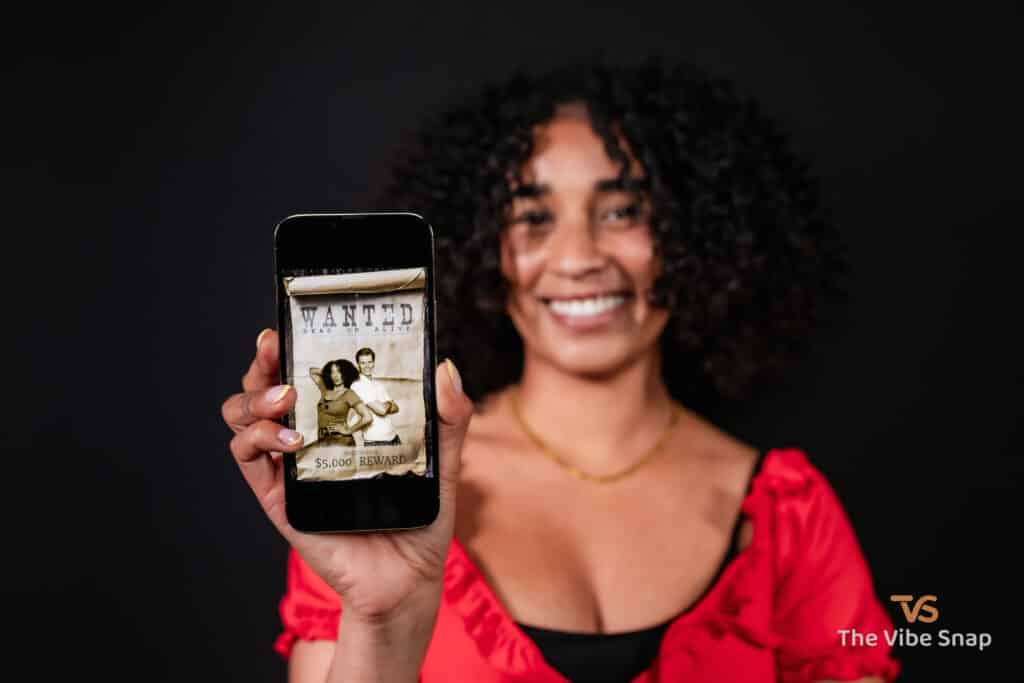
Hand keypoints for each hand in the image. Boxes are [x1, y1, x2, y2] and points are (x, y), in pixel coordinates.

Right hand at [221, 330, 472, 629]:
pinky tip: (292, 442)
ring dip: (254, 397)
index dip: (294, 342)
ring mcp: (289, 466)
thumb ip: (449, 417)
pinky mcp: (278, 497)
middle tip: (277, 346)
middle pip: (265, 385)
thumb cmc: (420, 516)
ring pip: (243, 416)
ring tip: (286, 398)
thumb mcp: (444, 459)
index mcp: (341, 419)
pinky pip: (247, 460)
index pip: (307, 371)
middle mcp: (309, 436)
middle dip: (263, 359)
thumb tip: (446, 368)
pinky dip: (258, 440)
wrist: (408, 578)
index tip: (296, 318)